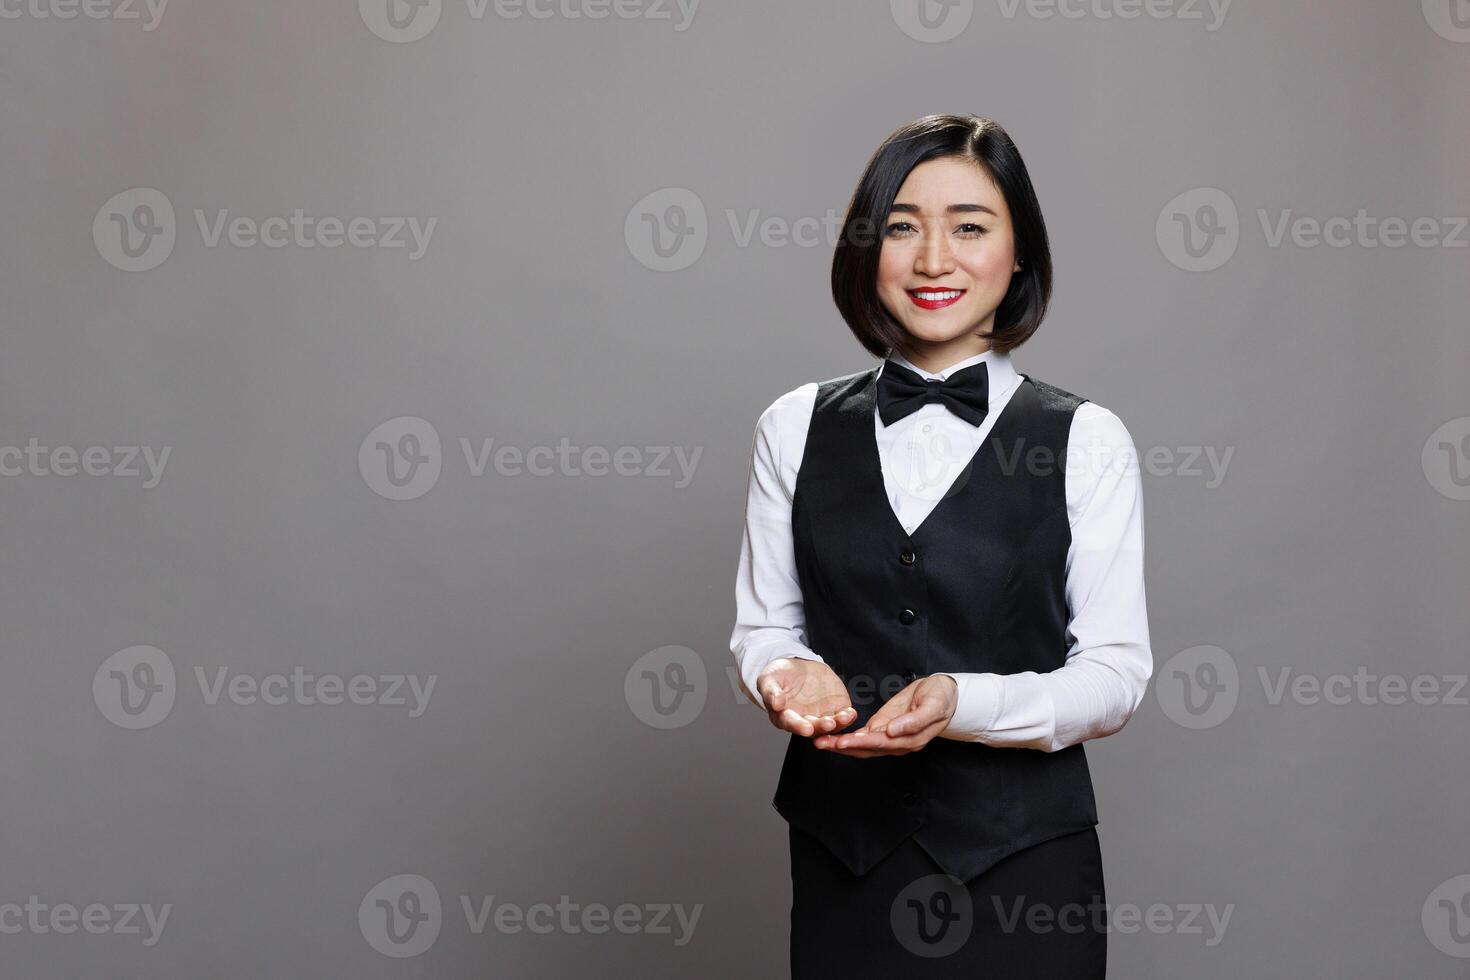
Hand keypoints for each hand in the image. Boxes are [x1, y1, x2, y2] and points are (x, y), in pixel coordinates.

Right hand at [756, 658, 856, 737]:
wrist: (798, 667)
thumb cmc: (779, 675)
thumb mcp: (769, 678)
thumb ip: (771, 691)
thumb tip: (775, 703)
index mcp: (783, 716)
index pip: (790, 723)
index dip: (798, 726)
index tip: (806, 728)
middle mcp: (802, 721)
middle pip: (812, 728)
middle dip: (821, 727)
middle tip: (829, 723)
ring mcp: (819, 717)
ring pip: (829, 726)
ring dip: (838, 724)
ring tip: (845, 717)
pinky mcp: (833, 710)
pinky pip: (841, 717)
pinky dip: (847, 717)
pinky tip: (851, 713)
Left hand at [812, 674, 957, 756]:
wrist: (944, 694)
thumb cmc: (940, 698)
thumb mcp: (933, 706)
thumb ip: (914, 721)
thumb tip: (893, 732)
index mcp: (910, 739)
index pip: (880, 743)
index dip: (860, 743)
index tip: (842, 741)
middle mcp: (898, 743)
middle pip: (867, 749)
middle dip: (842, 747)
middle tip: (821, 742)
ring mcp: (890, 738)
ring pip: (863, 746)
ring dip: (841, 745)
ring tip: (820, 741)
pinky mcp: (885, 728)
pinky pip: (865, 737)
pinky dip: (848, 738)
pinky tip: (833, 736)